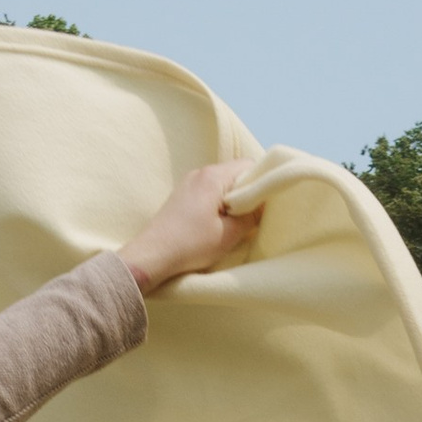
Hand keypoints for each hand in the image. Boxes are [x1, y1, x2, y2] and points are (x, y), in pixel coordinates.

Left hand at [119, 159, 262, 296]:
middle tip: (256, 215)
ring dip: (234, 199)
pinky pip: (209, 191)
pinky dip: (220, 203)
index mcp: (213, 177)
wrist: (152, 255)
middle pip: (236, 173)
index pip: (249, 166)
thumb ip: (252, 216)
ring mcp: (189, 183)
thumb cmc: (190, 245)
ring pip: (223, 183)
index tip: (270, 202)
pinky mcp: (182, 195)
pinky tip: (220, 223)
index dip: (264, 182)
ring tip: (238, 222)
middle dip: (249, 192)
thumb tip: (264, 206)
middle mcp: (200, 173)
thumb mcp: (229, 234)